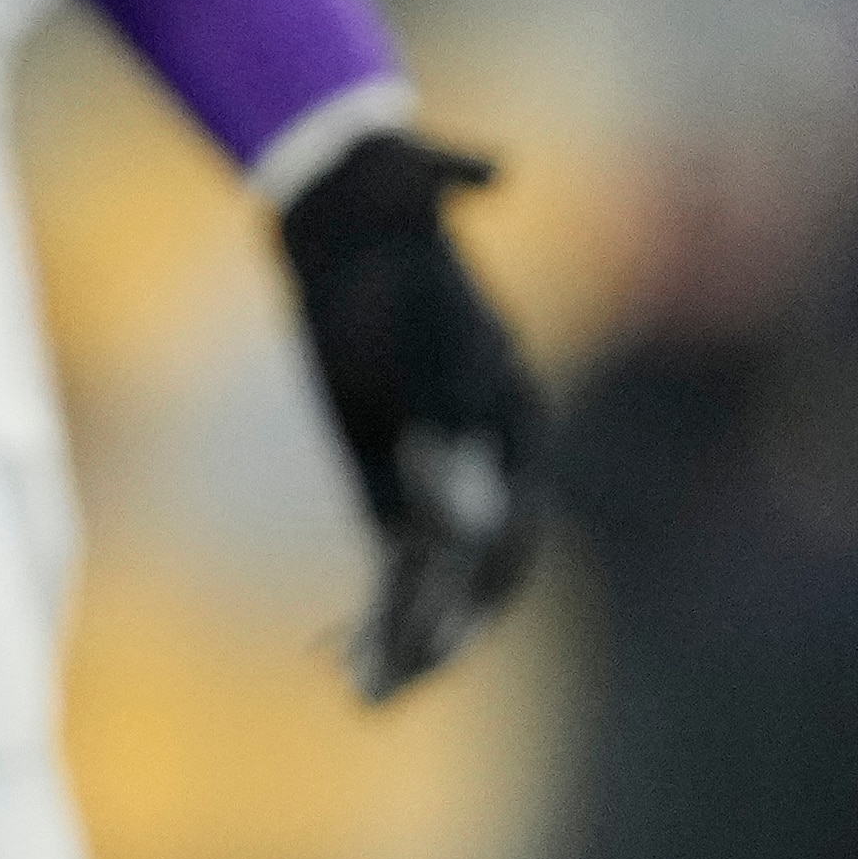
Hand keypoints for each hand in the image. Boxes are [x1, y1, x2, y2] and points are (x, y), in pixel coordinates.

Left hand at [281, 131, 541, 696]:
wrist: (346, 216)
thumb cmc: (389, 196)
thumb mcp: (413, 187)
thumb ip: (450, 187)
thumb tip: (490, 165)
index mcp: (512, 395)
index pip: (514, 483)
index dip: (477, 518)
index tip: (435, 545)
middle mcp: (493, 450)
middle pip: (492, 555)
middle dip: (453, 612)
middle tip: (412, 662)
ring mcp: (445, 475)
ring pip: (442, 578)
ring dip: (412, 640)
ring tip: (368, 694)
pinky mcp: (392, 485)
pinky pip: (395, 567)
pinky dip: (378, 619)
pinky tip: (343, 664)